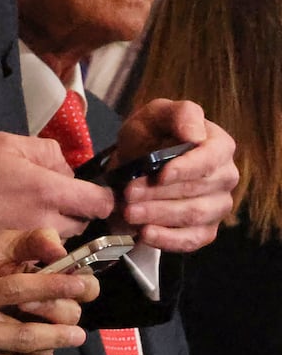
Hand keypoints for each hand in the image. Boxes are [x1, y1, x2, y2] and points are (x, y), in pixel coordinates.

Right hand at [0, 133, 114, 267]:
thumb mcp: (2, 144)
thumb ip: (44, 150)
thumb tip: (65, 168)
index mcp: (49, 192)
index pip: (102, 203)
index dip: (105, 195)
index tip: (92, 188)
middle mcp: (49, 223)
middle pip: (84, 221)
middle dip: (75, 208)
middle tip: (51, 193)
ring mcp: (35, 244)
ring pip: (64, 236)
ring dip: (57, 224)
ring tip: (28, 208)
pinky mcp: (20, 257)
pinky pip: (42, 247)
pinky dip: (37, 238)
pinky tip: (15, 225)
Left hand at [0, 228, 95, 354]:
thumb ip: (29, 242)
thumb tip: (59, 248)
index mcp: (50, 286)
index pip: (87, 288)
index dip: (79, 286)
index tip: (57, 278)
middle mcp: (50, 318)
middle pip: (71, 318)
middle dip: (46, 308)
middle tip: (19, 300)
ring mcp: (35, 346)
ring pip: (48, 348)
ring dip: (17, 332)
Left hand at [114, 99, 237, 251]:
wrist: (136, 162)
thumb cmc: (150, 134)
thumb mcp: (157, 114)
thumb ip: (179, 115)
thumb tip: (195, 134)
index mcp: (219, 145)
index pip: (210, 159)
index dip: (186, 169)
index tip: (160, 174)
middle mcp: (225, 177)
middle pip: (198, 190)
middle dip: (160, 193)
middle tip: (128, 194)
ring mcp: (218, 205)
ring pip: (194, 216)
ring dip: (159, 215)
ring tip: (129, 212)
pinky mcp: (205, 229)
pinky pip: (193, 239)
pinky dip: (168, 239)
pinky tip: (145, 233)